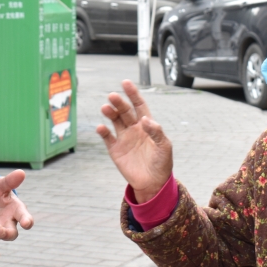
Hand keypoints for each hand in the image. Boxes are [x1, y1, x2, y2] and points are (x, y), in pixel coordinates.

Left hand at [0, 170, 34, 241]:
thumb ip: (11, 181)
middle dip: (7, 234)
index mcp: (17, 211)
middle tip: (1, 231)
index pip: (26, 218)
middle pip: (12, 234)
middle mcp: (9, 224)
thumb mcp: (2, 185)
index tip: (26, 223)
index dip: (27, 221)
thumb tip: (21, 172)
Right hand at [97, 80, 172, 202]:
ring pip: (115, 121)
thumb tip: (145, 119)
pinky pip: (107, 138)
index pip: (139, 105)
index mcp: (147, 125)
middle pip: (125, 111)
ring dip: (110, 113)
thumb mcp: (165, 147)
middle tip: (113, 96)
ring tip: (105, 107)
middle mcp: (134, 128)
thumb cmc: (162, 163)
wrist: (153, 183)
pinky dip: (103, 132)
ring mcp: (124, 138)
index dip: (133, 94)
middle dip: (119, 102)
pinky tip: (101, 127)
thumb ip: (156, 132)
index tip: (126, 83)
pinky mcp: (115, 150)